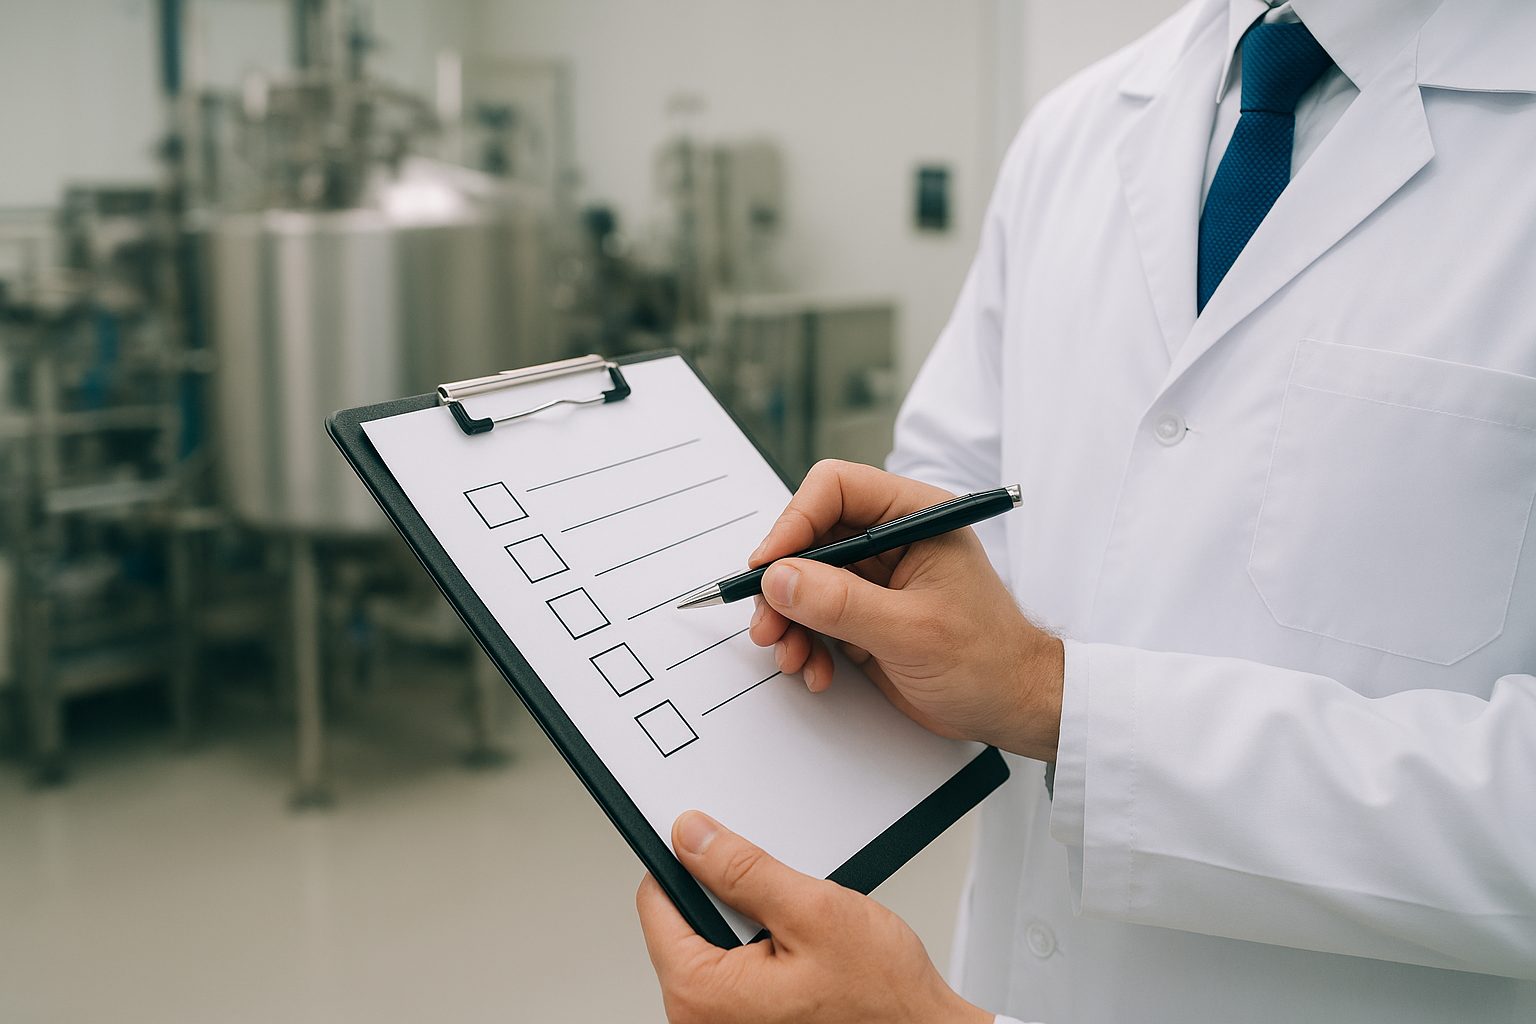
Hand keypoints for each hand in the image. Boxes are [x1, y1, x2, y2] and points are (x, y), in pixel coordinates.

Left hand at [637, 811, 990, 1023]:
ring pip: (716, 942)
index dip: (689, 859)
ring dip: (755, 923)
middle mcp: (699, 1019)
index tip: (716, 842)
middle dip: (733, 897)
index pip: (655, 900)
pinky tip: (806, 953)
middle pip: (686, 921)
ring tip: (803, 933)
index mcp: (700, 995)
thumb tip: (690, 836)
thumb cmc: (881, 1003)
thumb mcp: (813, 912)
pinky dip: (767, 948)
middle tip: (785, 903)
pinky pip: (737, 969)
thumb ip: (743, 870)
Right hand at [749, 460, 1063, 761]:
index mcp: (915, 517)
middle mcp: (891, 539)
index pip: (836, 488)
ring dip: (788, 620)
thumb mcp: (911, 632)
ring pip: (804, 580)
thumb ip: (841, 603)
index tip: (768, 566)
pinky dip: (805, 644)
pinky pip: (814, 618)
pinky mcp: (865, 616)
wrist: (1013, 710)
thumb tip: (779, 579)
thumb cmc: (988, 661)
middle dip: (782, 582)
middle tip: (767, 623)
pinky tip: (816, 671)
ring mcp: (876, 579)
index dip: (794, 521)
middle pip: (810, 536)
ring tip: (791, 657)